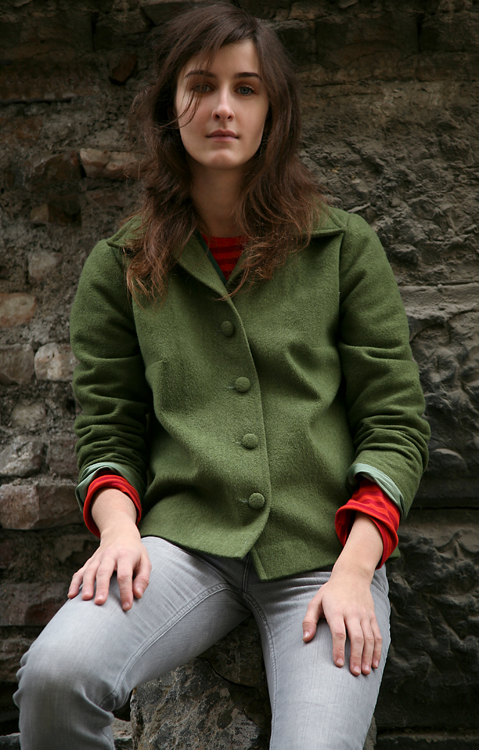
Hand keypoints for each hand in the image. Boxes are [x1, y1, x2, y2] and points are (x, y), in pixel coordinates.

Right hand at [68, 518, 150, 611]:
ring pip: (90, 571)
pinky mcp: (89, 562)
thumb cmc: (134, 552)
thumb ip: (143, 578)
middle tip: (100, 602)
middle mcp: (110, 555)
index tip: (127, 607)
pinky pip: (80, 572)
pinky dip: (74, 583)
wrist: (120, 533)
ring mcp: (97, 558)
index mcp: (125, 555)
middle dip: (102, 587)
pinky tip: (71, 596)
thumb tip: (137, 595)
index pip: (125, 575)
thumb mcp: (145, 561)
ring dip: (87, 585)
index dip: (125, 591)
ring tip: (86, 599)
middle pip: (104, 571)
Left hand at [302, 512, 383, 675]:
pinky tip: (374, 663)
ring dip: (368, 656)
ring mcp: (364, 615)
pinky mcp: (372, 616)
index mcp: (336, 610)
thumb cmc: (330, 592)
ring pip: (369, 638)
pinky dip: (377, 650)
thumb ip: (308, 620)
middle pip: (356, 637)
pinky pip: (377, 634)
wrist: (352, 576)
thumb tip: (305, 639)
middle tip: (354, 673)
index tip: (338, 664)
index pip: (339, 632)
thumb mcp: (316, 601)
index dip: (338, 649)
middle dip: (356, 656)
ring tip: (364, 672)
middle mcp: (352, 613)